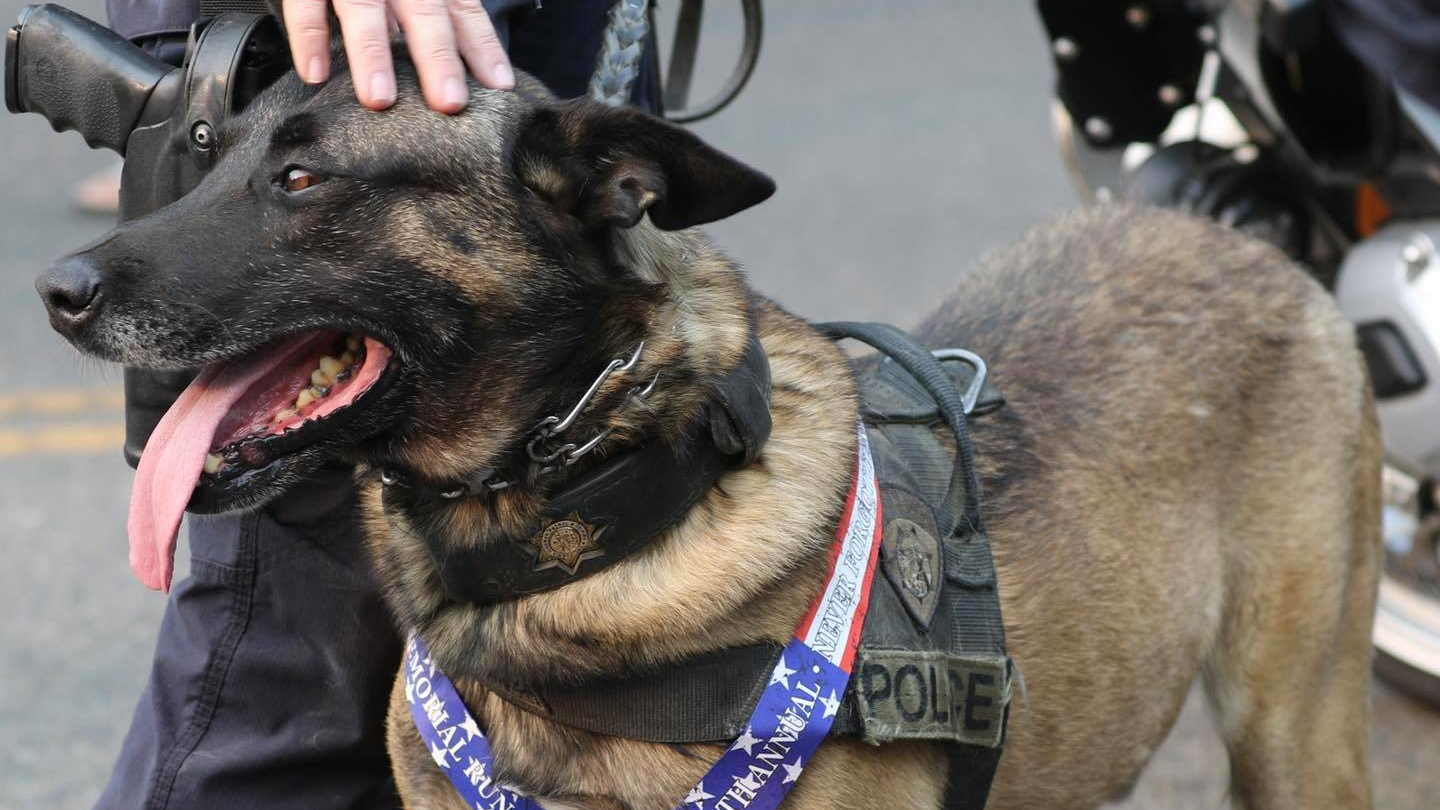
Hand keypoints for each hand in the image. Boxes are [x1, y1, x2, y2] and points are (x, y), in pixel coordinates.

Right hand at [280, 0, 514, 113]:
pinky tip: (317, 75)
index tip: (500, 85)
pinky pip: (306, 5)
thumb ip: (435, 21)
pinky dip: (309, 38)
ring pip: (363, 9)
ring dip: (373, 53)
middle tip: (449, 102)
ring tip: (380, 99)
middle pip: (423, 13)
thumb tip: (459, 81)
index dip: (483, 46)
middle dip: (437, 57)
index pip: (463, 11)